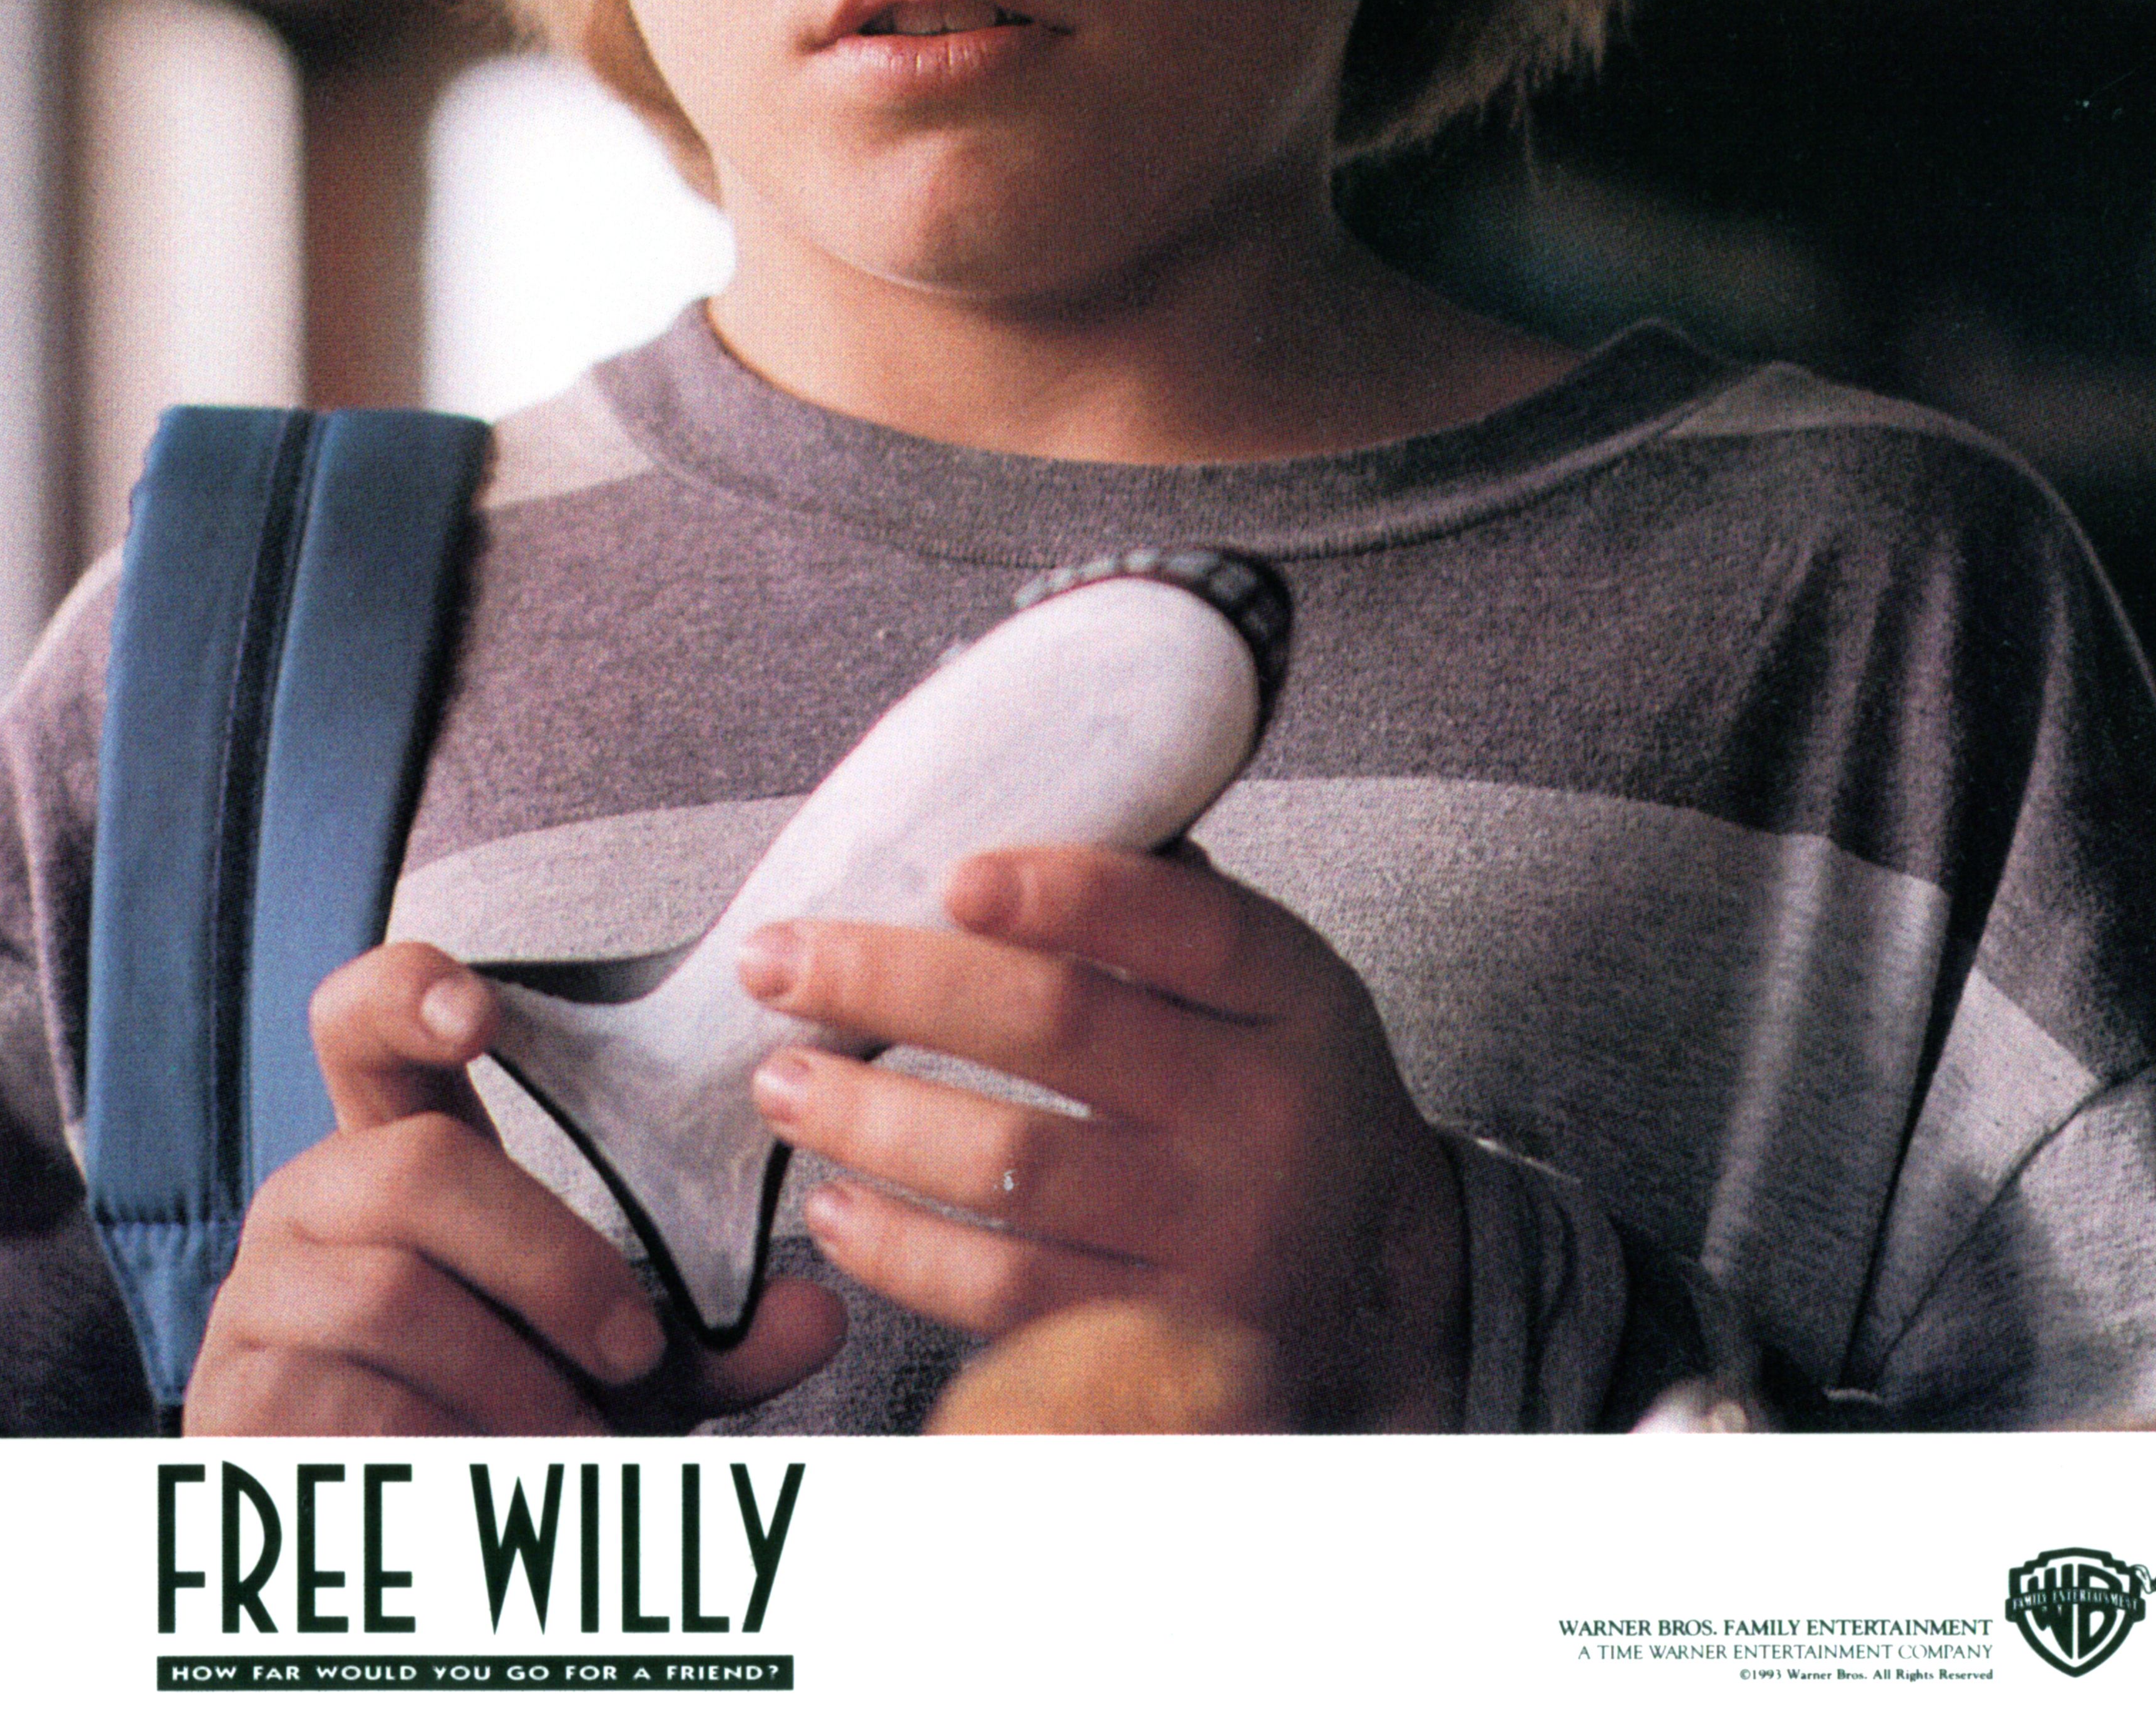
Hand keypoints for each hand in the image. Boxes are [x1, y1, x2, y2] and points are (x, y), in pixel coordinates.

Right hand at [184, 941, 846, 1432]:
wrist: (393, 1562)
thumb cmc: (503, 1431)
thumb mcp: (608, 1380)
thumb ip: (710, 1348)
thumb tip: (819, 1315)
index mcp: (391, 1163)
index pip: (361, 1023)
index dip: (406, 992)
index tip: (479, 1016)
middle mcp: (305, 1204)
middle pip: (418, 1169)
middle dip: (551, 1261)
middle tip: (633, 1354)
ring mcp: (256, 1301)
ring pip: (395, 1300)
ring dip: (513, 1387)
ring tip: (574, 1451)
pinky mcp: (232, 1402)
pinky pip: (351, 1405)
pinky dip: (450, 1456)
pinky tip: (493, 1495)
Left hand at [736, 843, 1461, 1429]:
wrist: (1379, 1281)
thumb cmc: (1271, 1088)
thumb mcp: (1262, 985)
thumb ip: (1149, 908)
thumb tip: (980, 817)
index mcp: (1291, 999)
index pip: (1183, 923)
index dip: (1064, 891)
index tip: (950, 874)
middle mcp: (1262, 1117)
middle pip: (1059, 1026)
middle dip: (891, 983)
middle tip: (776, 961)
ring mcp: (1212, 1238)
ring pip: (1011, 1166)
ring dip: (869, 1119)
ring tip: (780, 1081)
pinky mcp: (1156, 1338)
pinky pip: (1004, 1293)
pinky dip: (900, 1250)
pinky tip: (836, 1205)